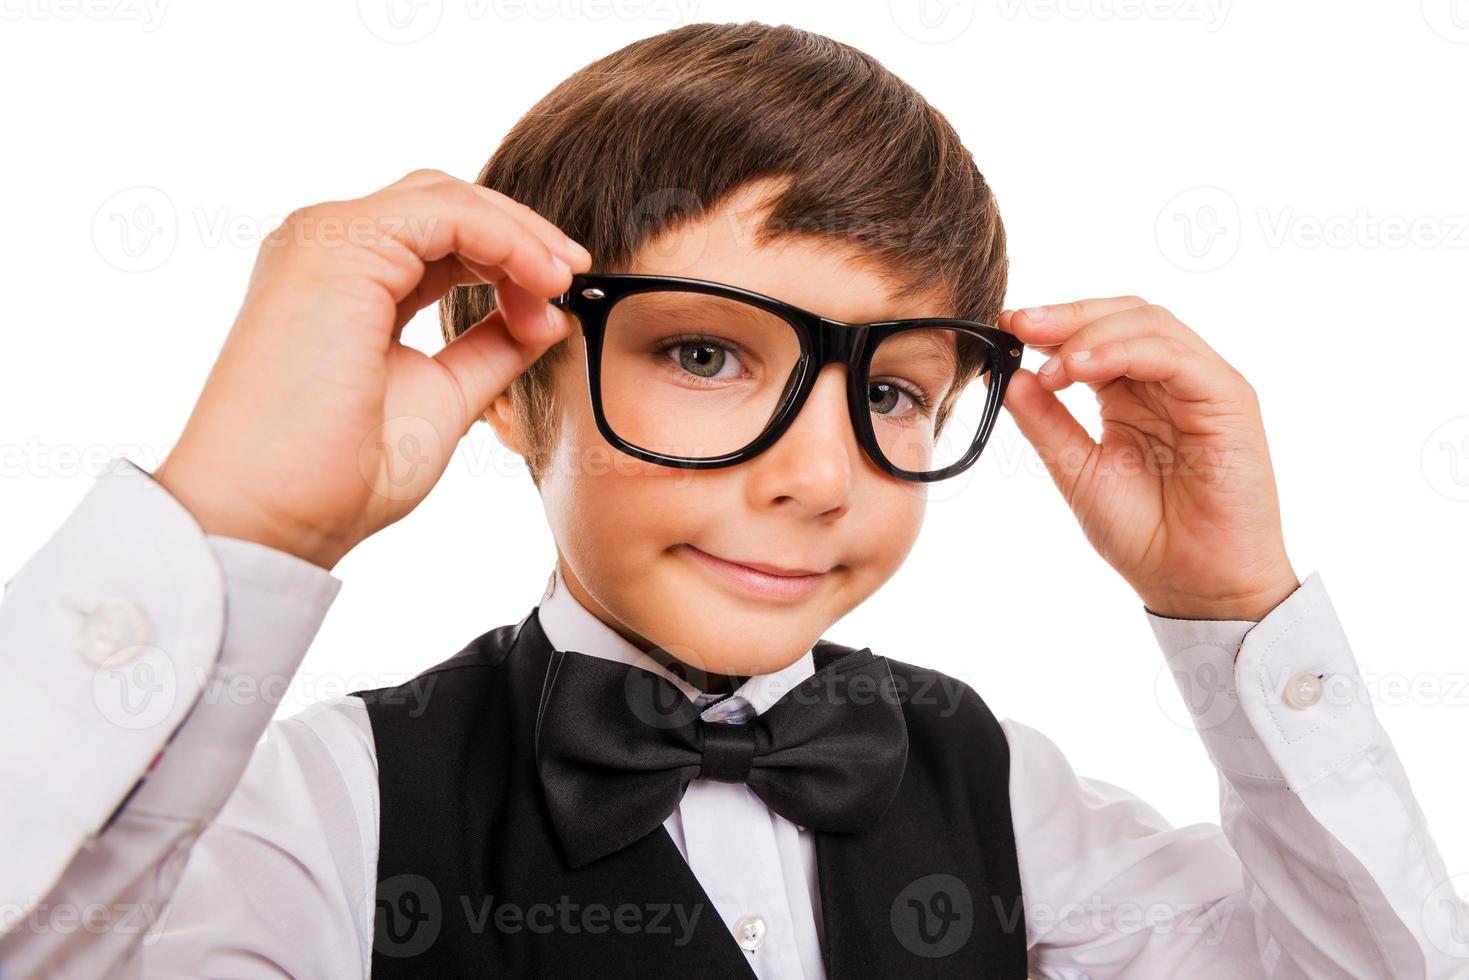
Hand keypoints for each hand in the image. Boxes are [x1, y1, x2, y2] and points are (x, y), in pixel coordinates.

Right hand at [153, 169, 589, 569]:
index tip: (560, 300)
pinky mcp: (336, 245)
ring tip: (563, 279)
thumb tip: (549, 316)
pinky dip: (504, 237)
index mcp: (347, 282)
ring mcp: (325, 240)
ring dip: (519, 233)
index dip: (510, 258)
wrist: (269, 516)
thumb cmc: (337, 476)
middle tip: (575, 273)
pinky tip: (541, 278)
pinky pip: (445, 212)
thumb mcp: (442, 398)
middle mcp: (328, 248)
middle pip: (445, 202)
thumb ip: (491, 350)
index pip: (441, 235)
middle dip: (521, 233)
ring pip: (448, 197)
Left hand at [997, 297, 1298, 620]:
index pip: (1094, 335)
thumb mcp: (1076, 470)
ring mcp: (1202, 385)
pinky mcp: (1229, 399)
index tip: (1005, 326)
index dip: (1052, 324)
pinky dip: (1126, 352)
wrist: (1194, 585)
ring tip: (1052, 361)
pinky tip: (1082, 369)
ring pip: (1149, 325)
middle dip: (1067, 315)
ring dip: (1091, 333)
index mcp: (1131, 393)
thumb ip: (1045, 422)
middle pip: (1122, 316)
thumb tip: (1006, 377)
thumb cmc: (1144, 535)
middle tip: (1019, 323)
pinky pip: (1177, 357)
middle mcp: (1168, 381)